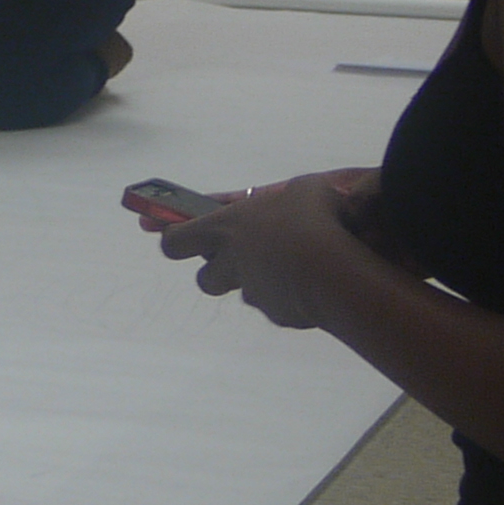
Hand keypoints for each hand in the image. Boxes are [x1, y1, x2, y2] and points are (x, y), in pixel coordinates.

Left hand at [153, 169, 384, 330]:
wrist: (334, 269)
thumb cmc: (312, 218)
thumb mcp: (303, 189)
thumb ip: (289, 195)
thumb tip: (299, 198)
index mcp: (224, 228)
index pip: (175, 240)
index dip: (172, 238)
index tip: (169, 234)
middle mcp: (231, 263)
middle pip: (205, 278)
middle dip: (216, 272)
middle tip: (236, 261)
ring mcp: (252, 292)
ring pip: (245, 292)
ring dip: (259, 284)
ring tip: (290, 268)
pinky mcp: (277, 315)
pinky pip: (279, 306)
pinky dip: (291, 298)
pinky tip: (315, 285)